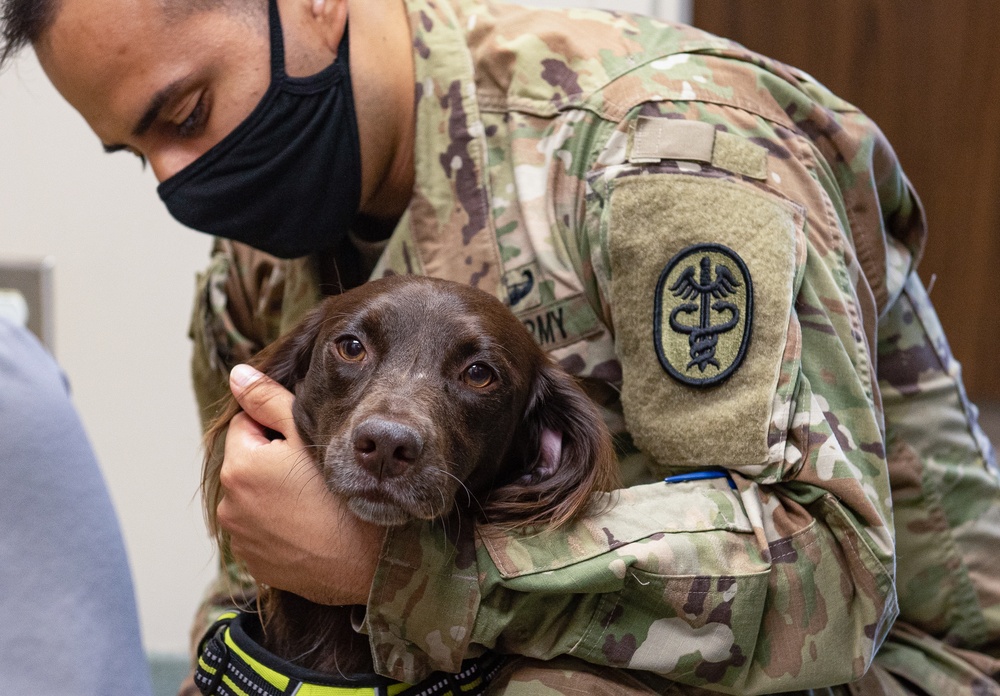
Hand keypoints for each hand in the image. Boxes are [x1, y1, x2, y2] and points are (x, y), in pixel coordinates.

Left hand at [216, 364, 385, 604]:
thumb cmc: (342, 498)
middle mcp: (229, 505)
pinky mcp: (255, 564)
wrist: (367, 565)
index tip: (308, 446)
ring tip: (314, 503)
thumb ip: (269, 400)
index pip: (248, 425)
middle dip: (274, 461)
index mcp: (238, 467)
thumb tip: (237, 374)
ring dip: (274, 494)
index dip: (280, 429)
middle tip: (314, 474)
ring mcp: (241, 539)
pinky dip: (278, 526)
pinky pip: (261, 531)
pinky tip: (309, 527)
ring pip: (255, 498)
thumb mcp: (308, 437)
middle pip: (249, 463)